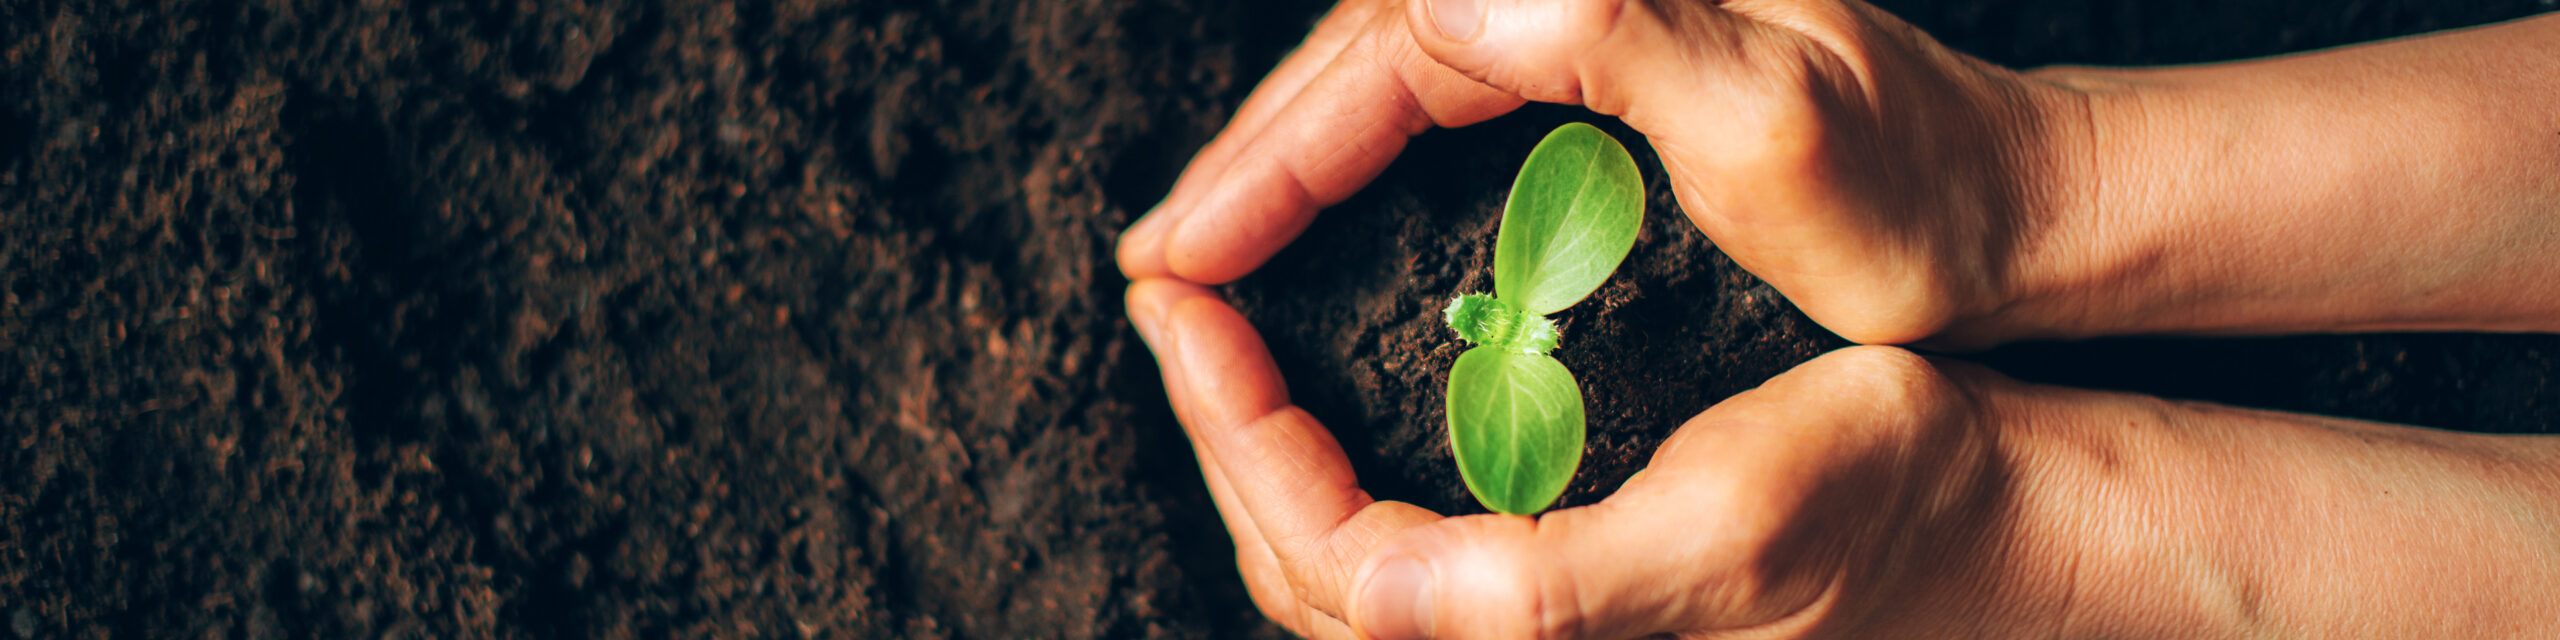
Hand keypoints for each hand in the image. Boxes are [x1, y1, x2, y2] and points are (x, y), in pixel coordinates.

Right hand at [1116, 0, 2089, 346]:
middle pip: (1358, 58)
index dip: (1265, 162)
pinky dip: (1355, 155)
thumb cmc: (1908, 196)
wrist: (2005, 204)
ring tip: (1206, 245)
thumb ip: (1626, 38)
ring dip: (1287, 160)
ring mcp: (1585, 21)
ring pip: (1384, 77)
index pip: (1379, 58)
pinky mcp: (1599, 63)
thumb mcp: (1777, 125)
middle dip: (1248, 163)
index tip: (1180, 254)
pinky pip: (1432, 98)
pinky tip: (1319, 208)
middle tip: (1160, 267)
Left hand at [1128, 278, 2052, 637]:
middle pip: (1297, 559)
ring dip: (1257, 442)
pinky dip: (1323, 459)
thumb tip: (1364, 588)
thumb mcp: (1723, 529)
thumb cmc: (1873, 502)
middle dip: (1219, 429)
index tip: (1191, 309)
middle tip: (1174, 301)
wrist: (1979, 515)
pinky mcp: (1549, 580)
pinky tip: (1313, 389)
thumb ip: (1538, 595)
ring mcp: (1528, 617)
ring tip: (1217, 335)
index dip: (1235, 432)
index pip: (1319, 554)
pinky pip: (1389, 536)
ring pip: (1330, 554)